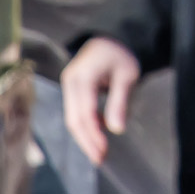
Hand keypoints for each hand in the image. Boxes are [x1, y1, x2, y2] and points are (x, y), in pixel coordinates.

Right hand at [61, 38, 139, 166]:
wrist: (113, 36)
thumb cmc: (122, 53)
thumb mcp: (126, 75)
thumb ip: (119, 101)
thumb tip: (117, 129)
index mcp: (83, 76)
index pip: (85, 113)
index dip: (94, 134)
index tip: (104, 150)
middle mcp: (70, 81)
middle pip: (73, 119)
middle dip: (86, 141)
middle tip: (100, 158)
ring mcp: (68, 84)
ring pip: (72, 117)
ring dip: (85, 136)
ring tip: (99, 151)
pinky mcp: (71, 87)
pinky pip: (75, 111)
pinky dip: (85, 124)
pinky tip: (99, 132)